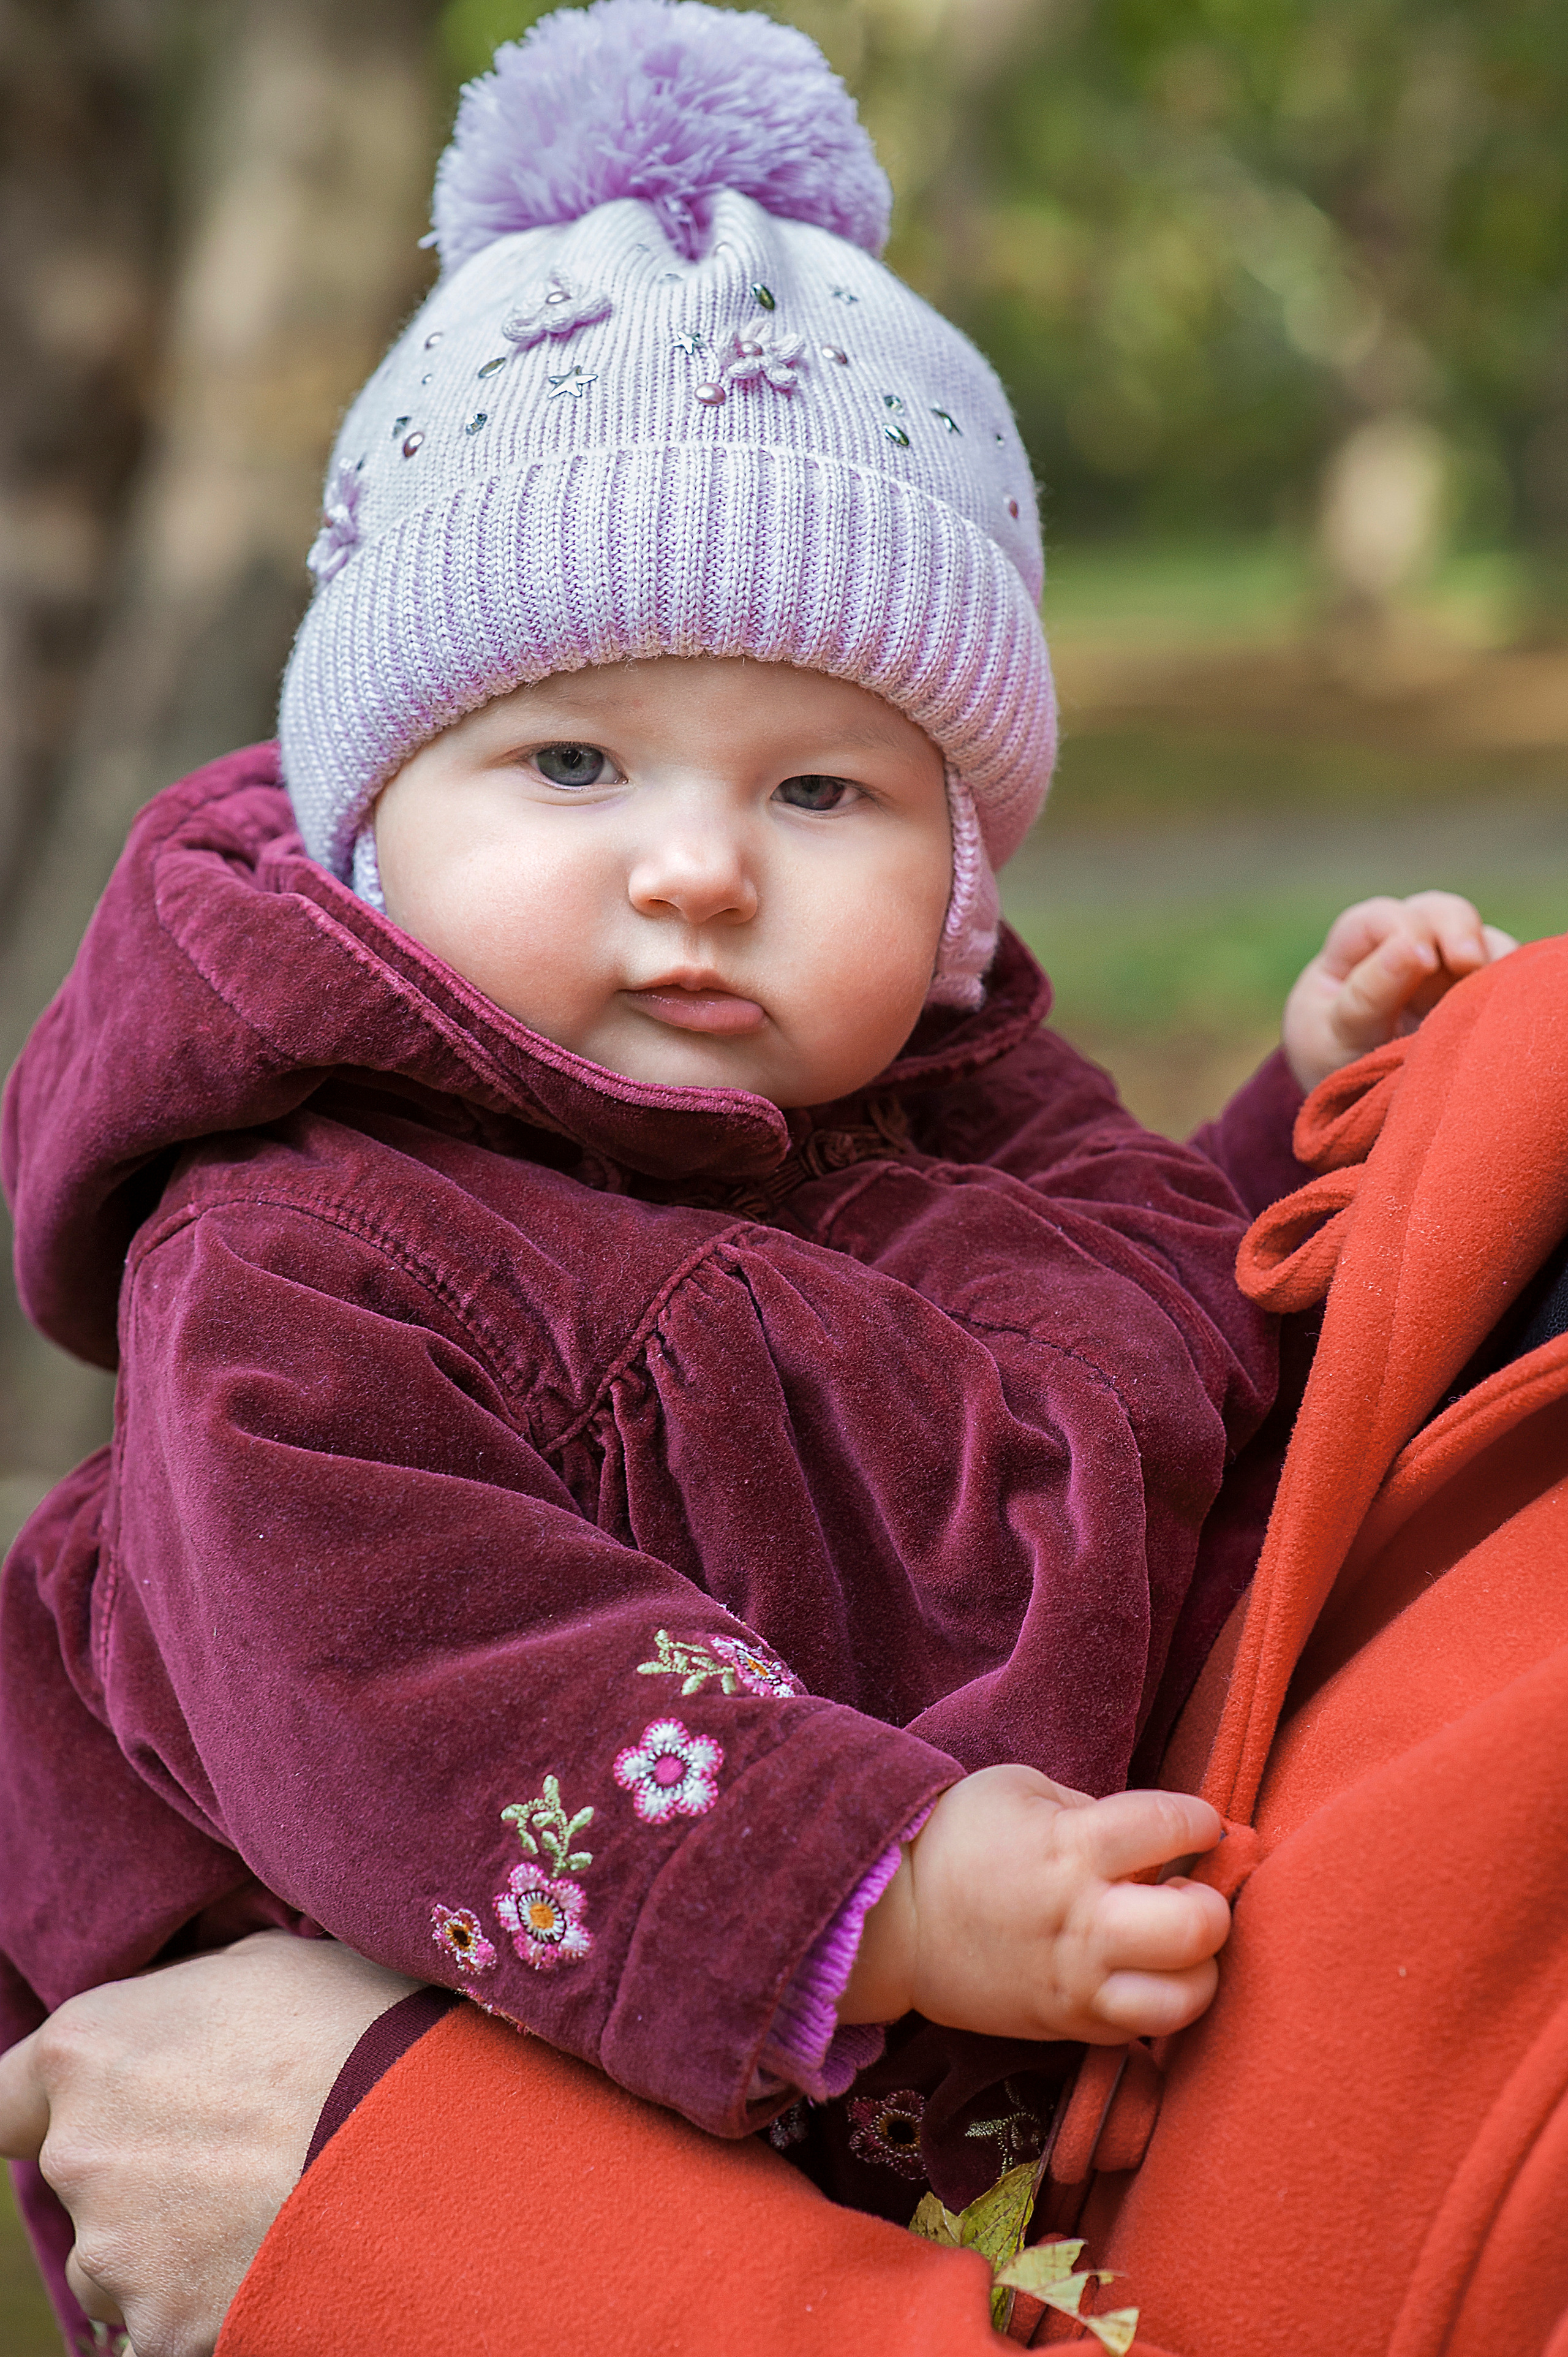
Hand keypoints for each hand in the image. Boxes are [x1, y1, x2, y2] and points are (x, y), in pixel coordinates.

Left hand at [0, 1932, 420, 2356]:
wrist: (427, 2144)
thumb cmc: (357, 2029)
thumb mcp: (268, 1966)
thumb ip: (191, 1999)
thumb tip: (185, 2021)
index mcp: (89, 2048)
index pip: (2, 2096)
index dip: (47, 2106)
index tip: (102, 2110)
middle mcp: (80, 2150)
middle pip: (79, 2179)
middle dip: (141, 2171)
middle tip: (237, 2151)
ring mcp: (115, 2251)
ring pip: (117, 2260)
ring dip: (168, 2244)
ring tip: (266, 2208)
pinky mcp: (160, 2329)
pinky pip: (166, 2320)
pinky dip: (211, 2300)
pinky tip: (277, 2256)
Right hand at [839, 1765, 1229, 2043]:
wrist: (892, 1921)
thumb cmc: (955, 1839)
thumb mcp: (1021, 1789)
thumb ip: (1091, 1811)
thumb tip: (1147, 1844)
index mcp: (1072, 1847)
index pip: (1174, 1827)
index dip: (1202, 1822)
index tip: (1200, 1826)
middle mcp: (1085, 1921)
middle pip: (1199, 1927)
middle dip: (1215, 1903)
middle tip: (1193, 1891)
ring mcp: (1077, 1983)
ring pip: (1185, 1999)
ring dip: (1200, 1968)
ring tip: (1179, 1944)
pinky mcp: (1067, 2026)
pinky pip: (1140, 2030)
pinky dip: (1157, 2003)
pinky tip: (1142, 1973)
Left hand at [1283, 890, 1516, 1091]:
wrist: (1359, 1103)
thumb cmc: (1336, 1063)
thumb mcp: (1336, 1035)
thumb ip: (1367, 995)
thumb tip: (1412, 950)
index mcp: (1352, 952)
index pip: (1378, 920)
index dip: (1402, 931)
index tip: (1421, 961)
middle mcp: (1402, 947)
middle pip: (1436, 913)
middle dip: (1456, 929)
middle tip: (1468, 961)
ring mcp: (1444, 967)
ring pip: (1477, 938)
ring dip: (1488, 957)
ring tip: (1490, 992)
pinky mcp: (1476, 990)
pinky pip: (1503, 973)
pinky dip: (1507, 983)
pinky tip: (1502, 1006)